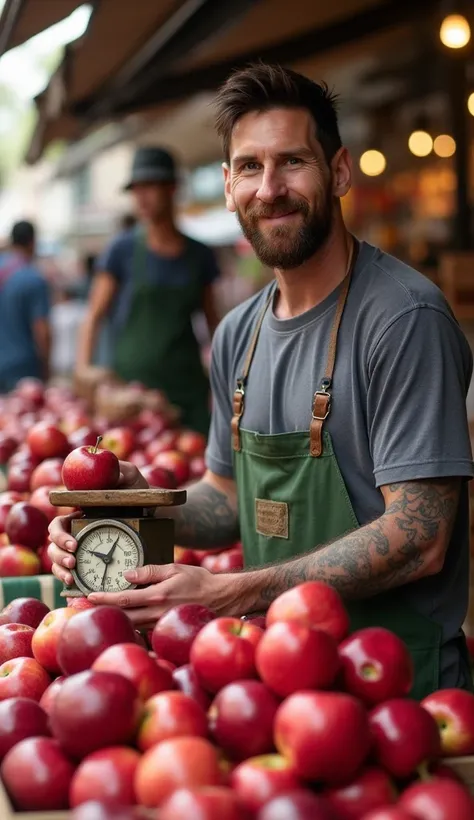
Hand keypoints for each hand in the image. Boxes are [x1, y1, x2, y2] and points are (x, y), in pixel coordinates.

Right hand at [47, 461, 149, 585]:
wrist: (155, 515)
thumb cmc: (141, 494)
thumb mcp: (133, 479)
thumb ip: (122, 470)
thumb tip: (110, 469)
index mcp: (80, 512)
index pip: (58, 524)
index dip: (59, 535)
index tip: (75, 544)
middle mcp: (78, 530)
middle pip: (54, 545)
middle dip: (58, 555)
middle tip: (74, 562)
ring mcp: (83, 546)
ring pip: (58, 560)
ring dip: (60, 569)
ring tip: (73, 576)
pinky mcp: (92, 560)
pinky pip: (72, 572)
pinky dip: (69, 579)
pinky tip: (76, 584)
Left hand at [87, 563, 236, 627]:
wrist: (223, 599)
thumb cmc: (200, 581)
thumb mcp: (175, 568)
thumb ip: (150, 571)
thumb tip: (126, 574)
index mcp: (158, 596)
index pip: (124, 599)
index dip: (103, 598)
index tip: (87, 596)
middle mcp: (157, 613)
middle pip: (121, 615)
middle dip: (100, 611)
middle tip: (79, 608)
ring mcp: (161, 624)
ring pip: (129, 624)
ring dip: (111, 618)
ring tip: (93, 613)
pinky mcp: (165, 630)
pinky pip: (141, 630)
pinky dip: (127, 626)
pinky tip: (117, 622)